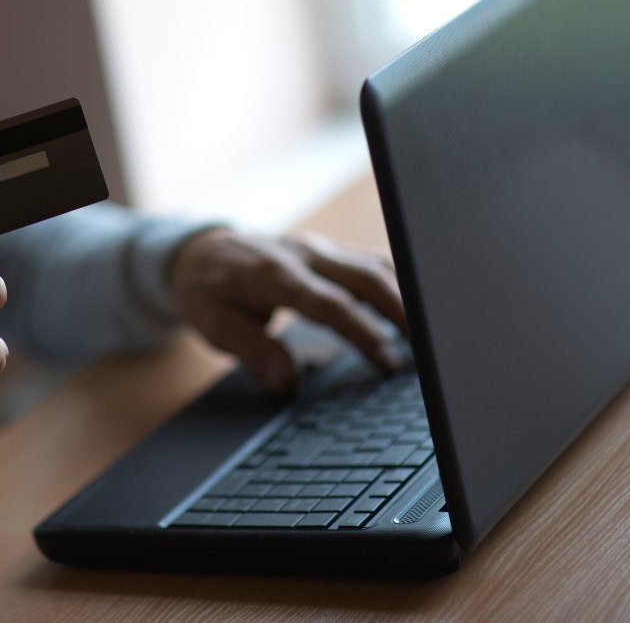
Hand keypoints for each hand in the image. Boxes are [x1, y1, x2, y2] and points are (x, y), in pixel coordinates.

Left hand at [169, 228, 408, 392]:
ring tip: (429, 335)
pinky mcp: (328, 250)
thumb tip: (288, 382)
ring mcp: (318, 248)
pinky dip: (396, 284)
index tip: (385, 358)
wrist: (199, 250)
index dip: (360, 330)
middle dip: (400, 311)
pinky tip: (414, 310)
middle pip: (363, 276)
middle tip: (425, 351)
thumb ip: (252, 351)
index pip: (327, 302)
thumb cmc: (208, 290)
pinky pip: (369, 261)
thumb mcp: (214, 326)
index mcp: (273, 274)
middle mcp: (302, 254)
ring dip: (405, 297)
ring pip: (374, 265)